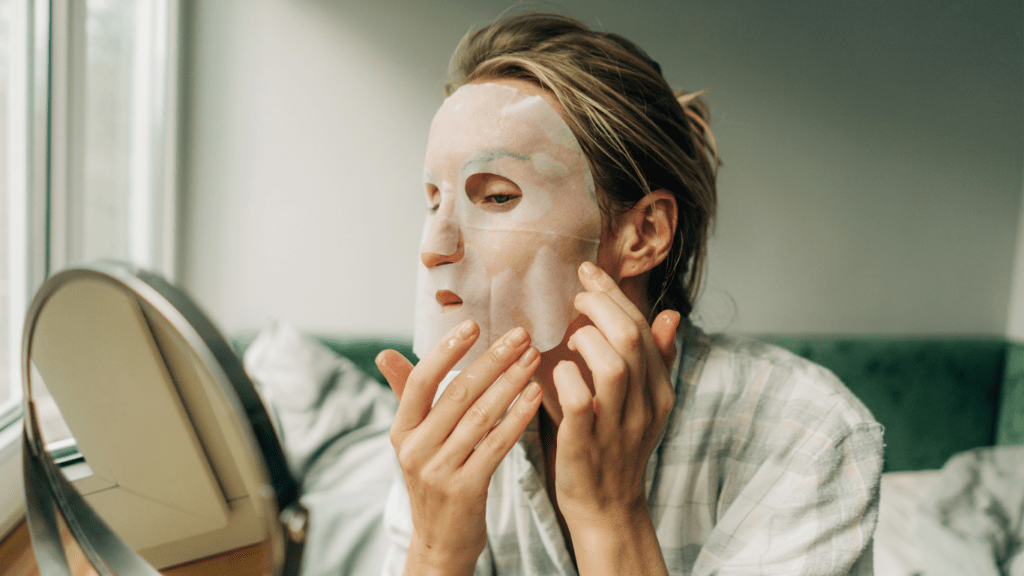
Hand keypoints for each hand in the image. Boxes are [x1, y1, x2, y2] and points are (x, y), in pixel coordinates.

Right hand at [376, 321, 542, 575]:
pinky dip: (518, 416)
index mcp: (400, 431)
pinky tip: (535, 396)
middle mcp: (415, 449)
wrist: (440, 543)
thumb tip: (384, 353)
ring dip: (512, 382)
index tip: (473, 324)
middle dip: (493, 360)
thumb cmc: (434, 481)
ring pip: (481, 416)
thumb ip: (407, 396)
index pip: (420, 381)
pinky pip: (497, 444)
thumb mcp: (414, 441)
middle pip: (457, 394)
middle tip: (521, 335)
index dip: (446, 351)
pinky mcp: (466, 490)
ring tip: (533, 358)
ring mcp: (439, 471)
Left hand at [551, 261, 678, 569]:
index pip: (642, 328)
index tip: (588, 272)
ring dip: (585, 339)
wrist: (609, 509)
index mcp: (659, 389)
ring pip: (612, 367)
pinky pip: (582, 403)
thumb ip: (656, 360)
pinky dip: (567, 378)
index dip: (614, 295)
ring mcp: (618, 427)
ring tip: (568, 333)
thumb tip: (670, 314)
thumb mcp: (644, 403)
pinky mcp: (586, 445)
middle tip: (574, 298)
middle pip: (630, 340)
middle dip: (599, 306)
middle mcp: (644, 405)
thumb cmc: (616, 446)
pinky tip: (556, 370)